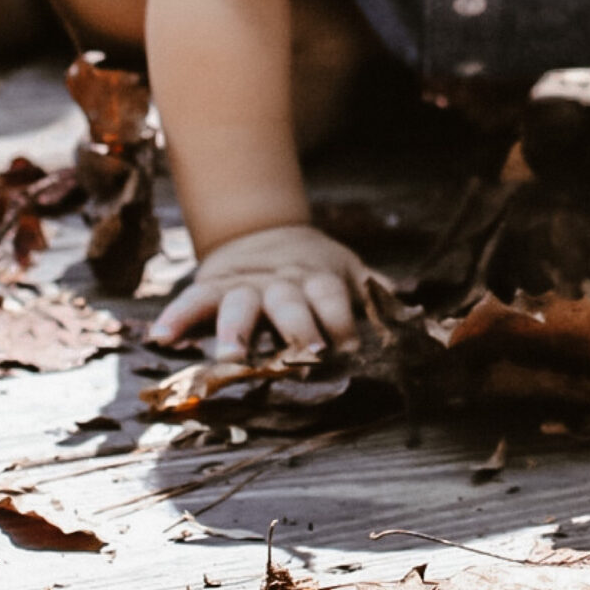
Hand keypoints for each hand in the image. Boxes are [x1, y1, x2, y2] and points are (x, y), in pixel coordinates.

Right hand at [150, 223, 374, 357]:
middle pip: (289, 301)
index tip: (348, 348)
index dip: (341, 319)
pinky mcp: (213, 287)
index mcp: (319, 277)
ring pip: (239, 304)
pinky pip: (193, 301)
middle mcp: (281, 282)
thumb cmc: (315, 273)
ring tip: (230, 356)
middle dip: (297, 326)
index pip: (332, 295)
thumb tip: (429, 325)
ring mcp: (245, 285)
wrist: (263, 234)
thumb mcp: (350, 274)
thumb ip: (381, 297)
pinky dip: (177, 317)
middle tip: (304, 351)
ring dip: (236, 330)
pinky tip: (161, 338)